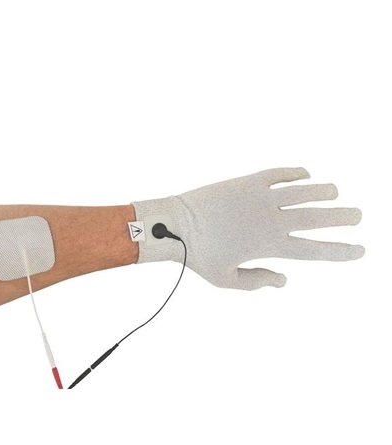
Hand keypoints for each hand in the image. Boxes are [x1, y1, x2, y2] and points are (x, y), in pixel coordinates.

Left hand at [132, 167, 363, 289]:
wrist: (175, 225)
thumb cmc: (198, 256)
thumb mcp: (226, 279)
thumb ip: (258, 281)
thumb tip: (285, 280)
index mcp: (267, 245)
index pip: (313, 250)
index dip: (339, 251)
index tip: (360, 250)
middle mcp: (269, 220)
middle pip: (315, 218)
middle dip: (341, 217)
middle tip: (358, 215)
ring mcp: (259, 197)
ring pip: (302, 191)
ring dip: (323, 191)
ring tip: (336, 192)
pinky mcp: (247, 181)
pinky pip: (278, 173)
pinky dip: (295, 172)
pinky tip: (305, 174)